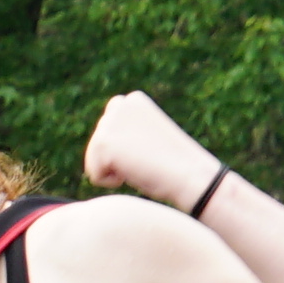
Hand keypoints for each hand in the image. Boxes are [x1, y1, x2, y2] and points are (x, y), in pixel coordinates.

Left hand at [85, 88, 222, 214]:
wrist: (190, 175)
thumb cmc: (175, 164)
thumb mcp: (149, 137)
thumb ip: (127, 131)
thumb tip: (102, 142)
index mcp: (134, 100)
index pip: (109, 128)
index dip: (126, 148)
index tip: (150, 150)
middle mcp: (119, 105)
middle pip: (98, 144)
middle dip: (117, 159)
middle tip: (147, 158)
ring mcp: (109, 123)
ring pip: (93, 159)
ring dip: (114, 170)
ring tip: (141, 164)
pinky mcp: (103, 143)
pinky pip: (94, 175)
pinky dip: (111, 182)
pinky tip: (135, 172)